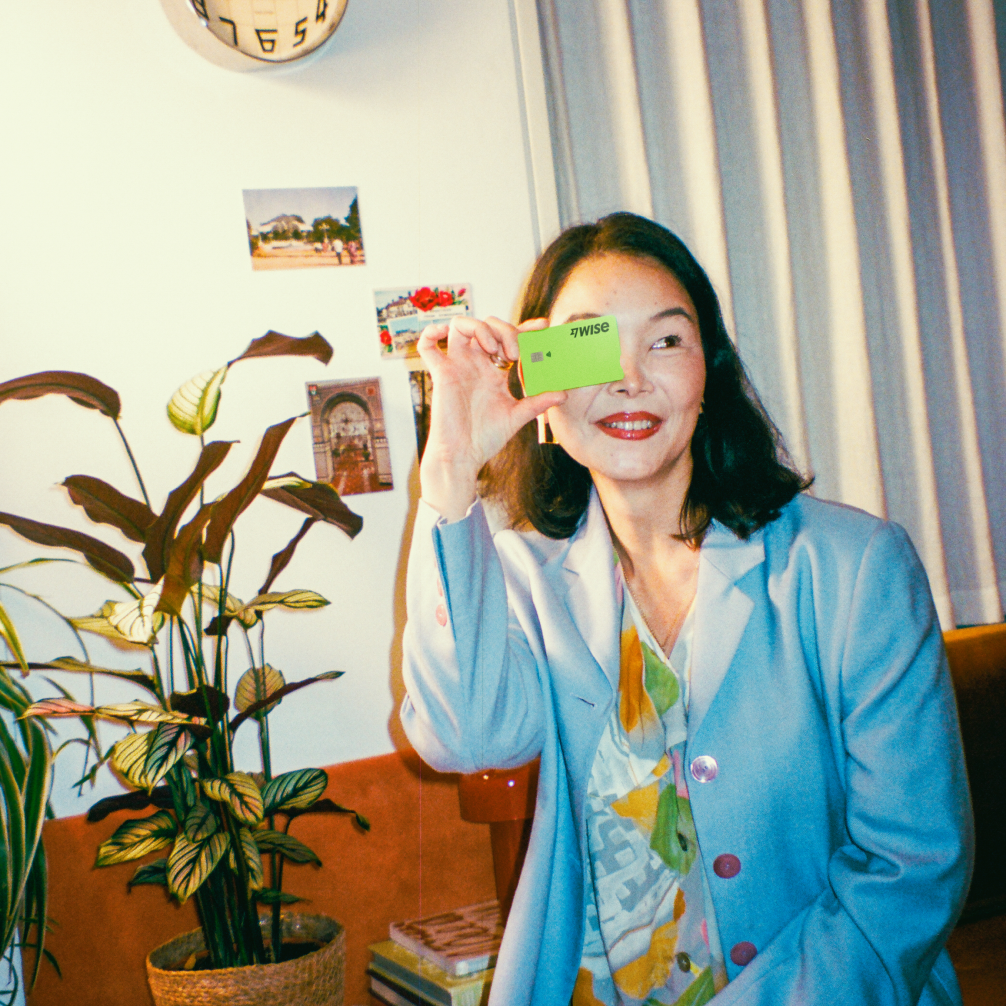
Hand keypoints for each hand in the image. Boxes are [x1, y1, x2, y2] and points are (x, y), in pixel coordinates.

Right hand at [418, 315, 566, 520]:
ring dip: (480, 329)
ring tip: (494, 350)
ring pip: (460, 326)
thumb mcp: (517, 415)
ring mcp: (457, 366)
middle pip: (487, 326)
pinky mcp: (441, 374)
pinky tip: (448, 336)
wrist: (464, 456)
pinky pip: (426, 346)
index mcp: (493, 372)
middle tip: (515, 354)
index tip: (542, 326)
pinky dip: (432, 332)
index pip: (508, 338)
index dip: (524, 327)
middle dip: (505, 331)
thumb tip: (564, 393)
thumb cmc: (486, 439)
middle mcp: (475, 365)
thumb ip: (539, 401)